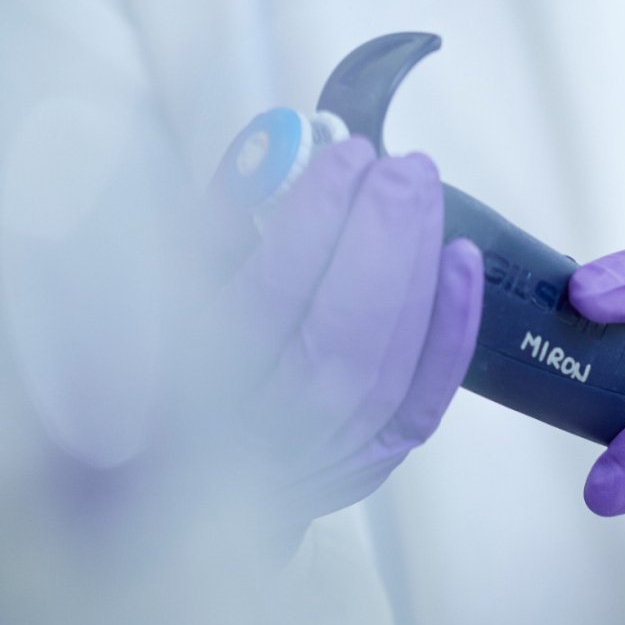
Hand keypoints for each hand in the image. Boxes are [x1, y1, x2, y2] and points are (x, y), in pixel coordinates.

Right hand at [177, 138, 482, 544]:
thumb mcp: (165, 285)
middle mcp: (268, 433)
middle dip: (383, 239)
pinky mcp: (371, 459)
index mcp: (195, 388)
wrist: (180, 480)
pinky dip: (450, 326)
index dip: (314, 220)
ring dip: (417, 267)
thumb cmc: (166, 366)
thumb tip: (279, 145)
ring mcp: (326, 454)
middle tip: (403, 168)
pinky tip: (459, 258)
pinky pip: (424, 396)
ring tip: (422, 193)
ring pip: (390, 363)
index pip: (269, 297)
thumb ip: (223, 218)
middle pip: (343, 335)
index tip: (344, 155)